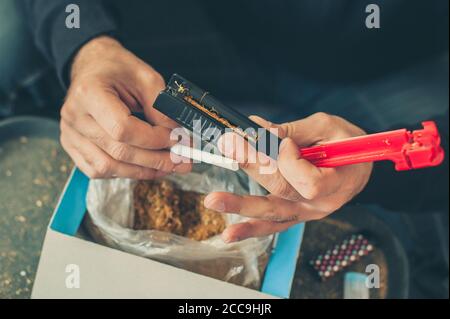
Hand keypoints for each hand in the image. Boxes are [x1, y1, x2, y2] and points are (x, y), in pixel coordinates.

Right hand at [60, 36, 190, 178]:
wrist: (92, 67)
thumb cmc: (117, 69)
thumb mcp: (145, 77)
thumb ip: (160, 107)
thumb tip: (176, 137)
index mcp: (89, 93)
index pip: (122, 128)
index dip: (154, 139)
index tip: (177, 139)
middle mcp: (74, 116)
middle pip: (118, 151)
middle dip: (155, 159)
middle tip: (182, 161)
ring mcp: (70, 134)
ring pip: (108, 167)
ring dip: (143, 171)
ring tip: (168, 166)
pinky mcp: (73, 146)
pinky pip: (98, 170)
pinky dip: (124, 173)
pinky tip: (145, 167)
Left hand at [204, 112, 372, 241]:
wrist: (357, 167)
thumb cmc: (347, 144)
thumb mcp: (327, 127)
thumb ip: (293, 130)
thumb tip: (256, 127)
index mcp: (338, 183)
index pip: (308, 181)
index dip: (291, 161)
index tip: (285, 141)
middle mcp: (320, 204)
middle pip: (282, 192)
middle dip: (252, 167)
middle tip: (229, 147)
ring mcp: (305, 212)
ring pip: (272, 213)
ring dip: (240, 205)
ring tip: (214, 200)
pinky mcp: (293, 214)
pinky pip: (272, 225)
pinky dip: (250, 228)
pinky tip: (230, 233)